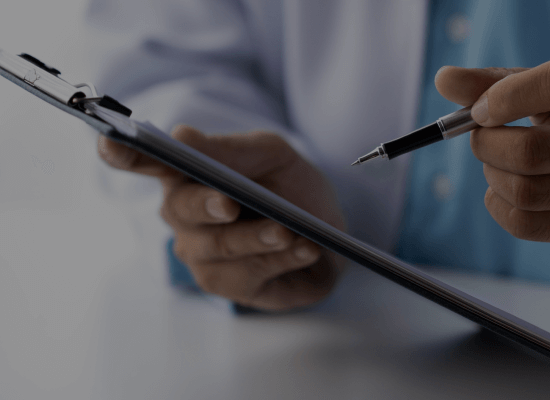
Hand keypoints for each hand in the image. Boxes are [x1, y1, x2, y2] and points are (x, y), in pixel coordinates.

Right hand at [98, 126, 345, 310]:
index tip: (111, 142)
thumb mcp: (272, 156)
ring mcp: (199, 254)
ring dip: (257, 238)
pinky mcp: (226, 285)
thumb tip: (181, 135)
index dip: (123, 153)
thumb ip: (230, 148)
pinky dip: (281, 260)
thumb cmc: (290, 188)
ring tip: (289, 231)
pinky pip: (248, 274)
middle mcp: (181, 216)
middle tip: (230, 205)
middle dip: (206, 205)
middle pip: (180, 208)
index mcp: (183, 175)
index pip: (141, 162)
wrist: (327, 231)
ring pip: (218, 247)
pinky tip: (305, 248)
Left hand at [434, 61, 549, 244]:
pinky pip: (528, 225)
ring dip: (492, 172)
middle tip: (482, 133)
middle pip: (532, 151)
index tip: (483, 107)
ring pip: (524, 191)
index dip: (508, 94)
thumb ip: (508, 80)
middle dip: (486, 142)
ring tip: (498, 159)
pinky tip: (503, 189)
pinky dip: (498, 205)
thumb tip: (444, 81)